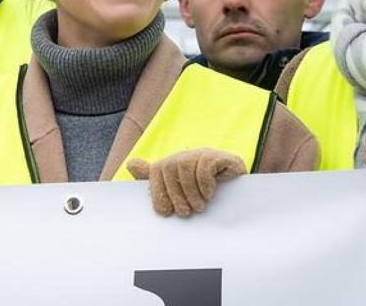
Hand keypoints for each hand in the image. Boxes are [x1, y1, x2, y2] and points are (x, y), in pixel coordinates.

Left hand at [127, 149, 245, 216]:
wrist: (235, 189)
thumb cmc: (201, 194)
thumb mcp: (177, 190)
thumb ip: (153, 178)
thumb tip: (130, 164)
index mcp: (171, 163)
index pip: (156, 170)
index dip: (158, 192)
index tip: (165, 212)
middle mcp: (185, 155)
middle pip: (170, 168)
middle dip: (175, 195)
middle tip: (185, 213)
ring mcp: (202, 153)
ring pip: (186, 167)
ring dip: (192, 192)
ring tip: (199, 207)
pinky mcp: (219, 156)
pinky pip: (205, 165)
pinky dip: (205, 183)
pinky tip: (209, 194)